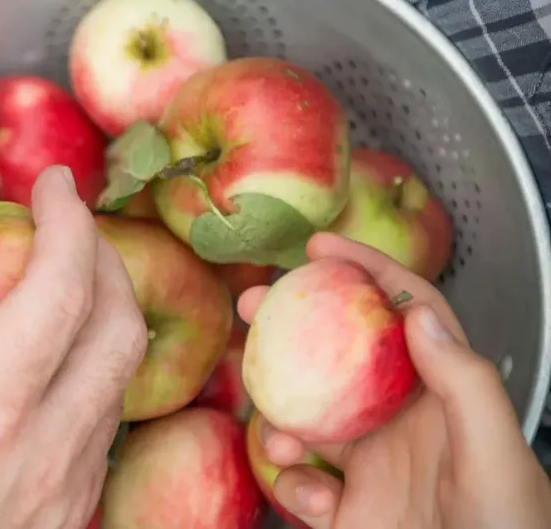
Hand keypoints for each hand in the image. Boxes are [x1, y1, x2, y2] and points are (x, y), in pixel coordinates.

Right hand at [0, 167, 147, 528]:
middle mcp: (47, 459)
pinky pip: (99, 429)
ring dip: (100, 316)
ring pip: (119, 382)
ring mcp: (66, 498)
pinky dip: (87, 372)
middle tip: (64, 223)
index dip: (67, 221)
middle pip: (121, 330)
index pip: (58, 291)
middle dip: (103, 256)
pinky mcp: (64, 525)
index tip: (54, 183)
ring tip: (53, 285)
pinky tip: (37, 368)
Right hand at [243, 233, 550, 528]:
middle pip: (339, 351)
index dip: (367, 271)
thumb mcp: (498, 461)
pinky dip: (290, 484)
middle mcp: (403, 420)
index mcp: (447, 396)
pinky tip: (310, 499)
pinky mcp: (347, 508)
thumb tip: (417, 314)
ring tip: (282, 438)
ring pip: (307, 414)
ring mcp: (372, 463)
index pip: (406, 314)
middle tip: (253, 304)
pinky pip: (299, 480)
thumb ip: (465, 385)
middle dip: (295, 324)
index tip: (318, 249)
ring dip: (281, 418)